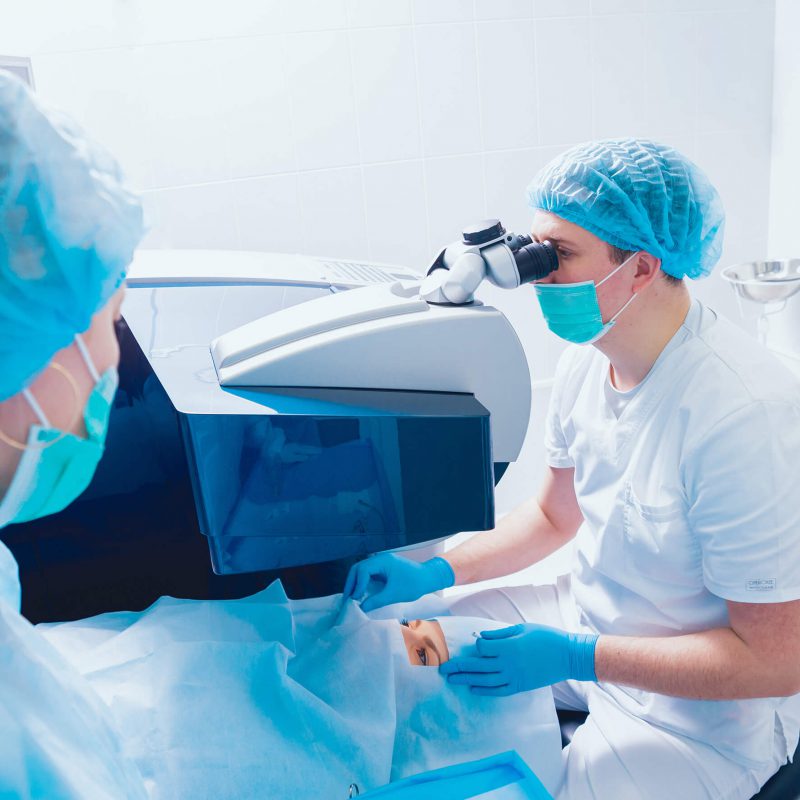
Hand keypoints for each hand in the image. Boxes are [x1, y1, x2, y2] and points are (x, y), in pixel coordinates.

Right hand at [342, 553, 454, 612]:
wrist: (429, 578)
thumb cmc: (413, 584)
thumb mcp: (394, 594)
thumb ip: (376, 601)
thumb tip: (361, 608)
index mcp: (382, 561)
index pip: (362, 570)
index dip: (357, 585)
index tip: (355, 599)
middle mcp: (379, 559)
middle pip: (358, 568)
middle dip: (351, 583)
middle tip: (348, 599)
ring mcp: (381, 563)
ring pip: (362, 571)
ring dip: (356, 584)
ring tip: (352, 598)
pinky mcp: (383, 569)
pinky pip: (368, 574)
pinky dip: (362, 583)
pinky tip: (360, 594)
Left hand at [439, 622, 597, 695]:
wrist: (567, 656)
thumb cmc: (545, 637)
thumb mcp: (522, 628)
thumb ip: (500, 633)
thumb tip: (480, 636)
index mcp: (508, 646)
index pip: (482, 647)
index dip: (477, 644)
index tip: (478, 643)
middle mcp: (508, 663)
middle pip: (477, 665)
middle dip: (459, 666)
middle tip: (443, 669)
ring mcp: (514, 677)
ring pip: (484, 680)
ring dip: (466, 680)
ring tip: (451, 680)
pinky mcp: (520, 686)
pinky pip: (498, 690)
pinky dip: (484, 690)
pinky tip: (473, 689)